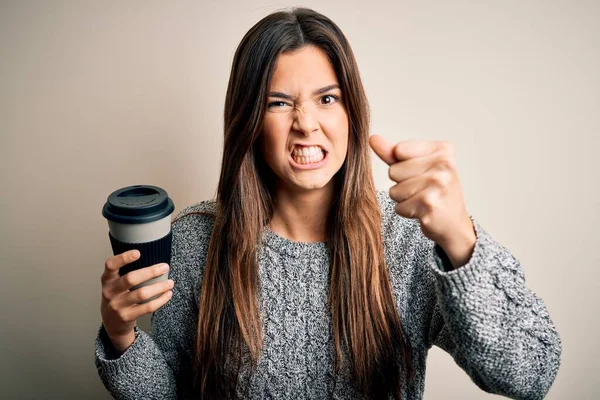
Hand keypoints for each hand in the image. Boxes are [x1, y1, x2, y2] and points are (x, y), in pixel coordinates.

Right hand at [100, 250, 173, 353]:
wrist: (111, 323)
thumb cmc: (118, 297)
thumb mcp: (115, 284)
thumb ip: (126, 272)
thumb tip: (152, 257)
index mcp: (107, 280)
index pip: (110, 265)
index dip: (123, 258)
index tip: (138, 253)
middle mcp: (110, 292)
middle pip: (131, 279)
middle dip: (151, 272)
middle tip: (165, 267)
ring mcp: (117, 305)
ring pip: (142, 294)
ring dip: (159, 287)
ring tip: (170, 282)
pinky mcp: (126, 316)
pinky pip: (147, 307)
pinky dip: (160, 300)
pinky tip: (167, 294)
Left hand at [369, 134, 475, 267]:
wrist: (453, 223)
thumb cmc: (434, 191)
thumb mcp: (416, 166)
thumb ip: (393, 152)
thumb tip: (372, 138)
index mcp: (443, 149)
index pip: (398, 150)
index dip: (402, 164)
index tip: (421, 172)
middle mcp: (444, 164)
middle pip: (393, 171)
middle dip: (402, 183)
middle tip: (423, 189)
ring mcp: (438, 184)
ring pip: (394, 190)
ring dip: (403, 199)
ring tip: (422, 199)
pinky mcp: (429, 205)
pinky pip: (399, 207)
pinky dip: (407, 211)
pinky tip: (423, 211)